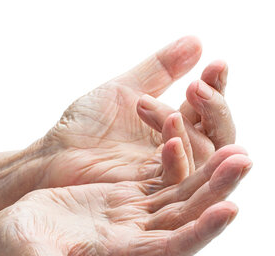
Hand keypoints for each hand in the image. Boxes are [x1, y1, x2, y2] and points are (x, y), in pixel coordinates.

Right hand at [0, 145, 251, 255]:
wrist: (13, 232)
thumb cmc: (16, 248)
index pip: (171, 250)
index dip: (201, 233)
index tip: (230, 208)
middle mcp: (135, 240)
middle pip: (186, 218)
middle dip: (216, 192)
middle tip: (244, 160)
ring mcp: (133, 217)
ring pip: (179, 196)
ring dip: (206, 174)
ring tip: (234, 148)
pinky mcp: (125, 198)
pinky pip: (158, 179)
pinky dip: (175, 159)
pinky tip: (188, 134)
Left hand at [40, 36, 202, 187]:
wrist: (54, 153)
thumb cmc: (85, 124)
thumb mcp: (125, 89)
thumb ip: (160, 69)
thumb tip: (197, 42)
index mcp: (174, 128)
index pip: (209, 112)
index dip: (217, 88)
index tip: (216, 63)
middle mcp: (176, 153)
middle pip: (219, 138)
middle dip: (216, 109)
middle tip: (199, 86)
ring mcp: (165, 175)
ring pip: (205, 158)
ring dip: (197, 128)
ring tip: (181, 103)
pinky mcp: (151, 196)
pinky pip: (178, 178)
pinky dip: (180, 155)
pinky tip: (172, 134)